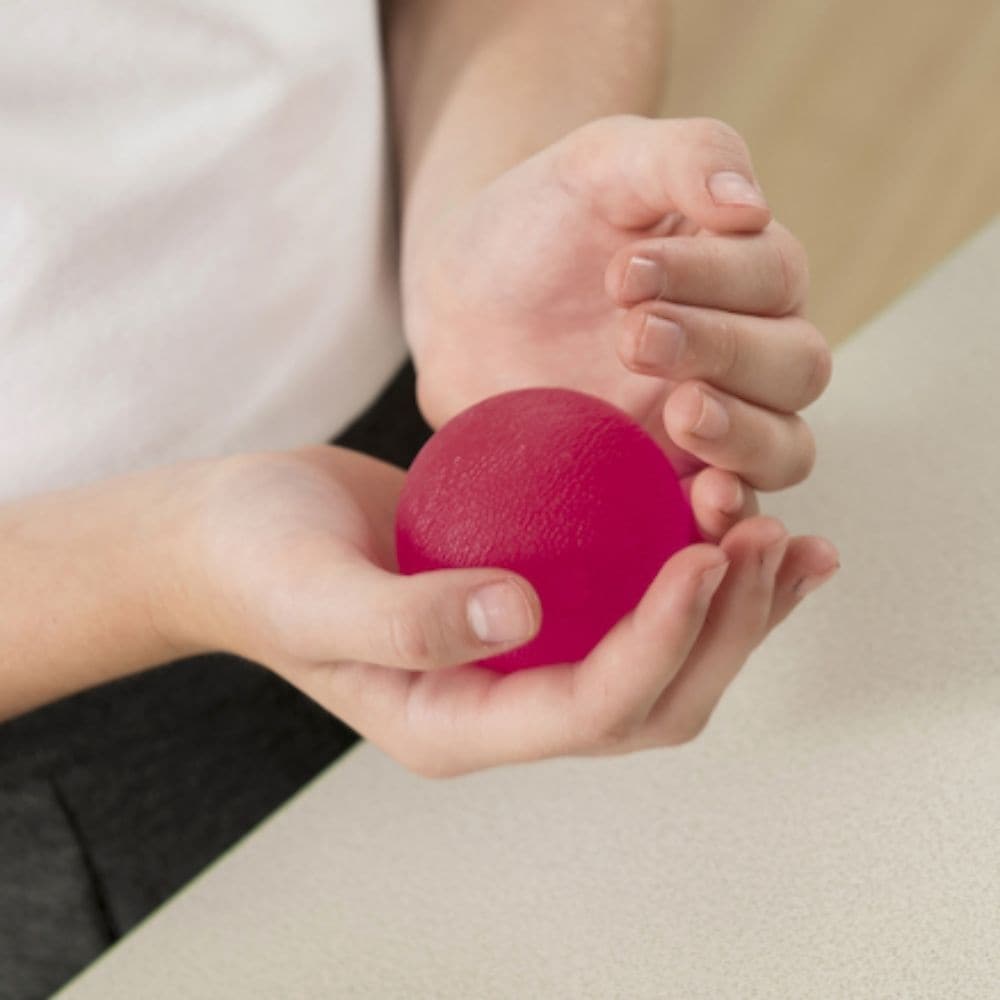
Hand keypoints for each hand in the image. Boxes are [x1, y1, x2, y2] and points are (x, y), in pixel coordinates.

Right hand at [160, 449, 836, 777]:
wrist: (237, 529)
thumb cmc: (256, 563)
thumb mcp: (312, 594)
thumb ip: (404, 619)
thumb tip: (517, 615)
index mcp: (458, 726)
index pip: (589, 705)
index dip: (660, 642)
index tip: (705, 554)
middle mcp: (507, 700)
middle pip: (653, 700)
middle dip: (726, 633)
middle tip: (768, 540)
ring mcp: (525, 651)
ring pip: (663, 654)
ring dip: (736, 604)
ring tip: (787, 537)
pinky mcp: (536, 592)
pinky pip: (630, 591)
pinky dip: (695, 561)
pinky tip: (732, 509)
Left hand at [403, 114, 832, 545]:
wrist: (463, 304)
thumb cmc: (538, 224)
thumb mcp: (600, 164)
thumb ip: (680, 159)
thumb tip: (750, 203)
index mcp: (740, 271)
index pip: (774, 277)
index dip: (714, 278)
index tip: (619, 273)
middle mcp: (742, 353)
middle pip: (796, 369)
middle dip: (724, 350)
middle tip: (633, 337)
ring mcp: (708, 427)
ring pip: (785, 448)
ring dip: (745, 437)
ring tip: (680, 412)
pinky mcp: (664, 484)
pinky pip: (723, 516)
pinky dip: (726, 517)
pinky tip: (700, 503)